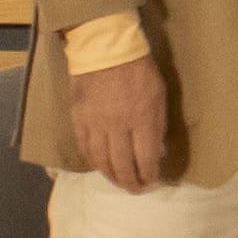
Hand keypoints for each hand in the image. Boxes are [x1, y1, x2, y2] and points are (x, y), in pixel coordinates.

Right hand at [66, 52, 169, 191]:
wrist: (105, 48)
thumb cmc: (139, 69)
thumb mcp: (158, 95)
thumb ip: (157, 124)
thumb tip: (157, 151)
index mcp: (143, 119)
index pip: (146, 159)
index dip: (149, 175)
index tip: (153, 181)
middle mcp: (119, 126)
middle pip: (123, 165)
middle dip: (131, 182)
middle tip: (136, 189)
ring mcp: (96, 124)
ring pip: (102, 161)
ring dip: (111, 176)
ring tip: (118, 182)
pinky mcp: (79, 119)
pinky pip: (85, 148)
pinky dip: (92, 161)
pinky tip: (99, 166)